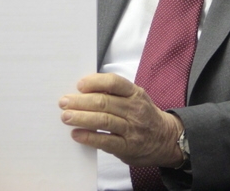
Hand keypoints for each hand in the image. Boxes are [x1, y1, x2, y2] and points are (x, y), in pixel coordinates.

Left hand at [59, 73, 183, 167]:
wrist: (166, 138)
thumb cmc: (144, 115)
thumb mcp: (136, 98)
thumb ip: (115, 94)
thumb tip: (84, 91)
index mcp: (135, 93)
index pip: (114, 82)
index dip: (95, 82)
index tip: (79, 85)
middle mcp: (135, 109)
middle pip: (104, 102)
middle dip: (81, 101)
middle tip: (64, 102)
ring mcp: (132, 129)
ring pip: (103, 121)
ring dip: (82, 118)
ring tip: (66, 117)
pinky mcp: (128, 147)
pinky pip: (106, 141)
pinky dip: (89, 137)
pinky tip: (76, 134)